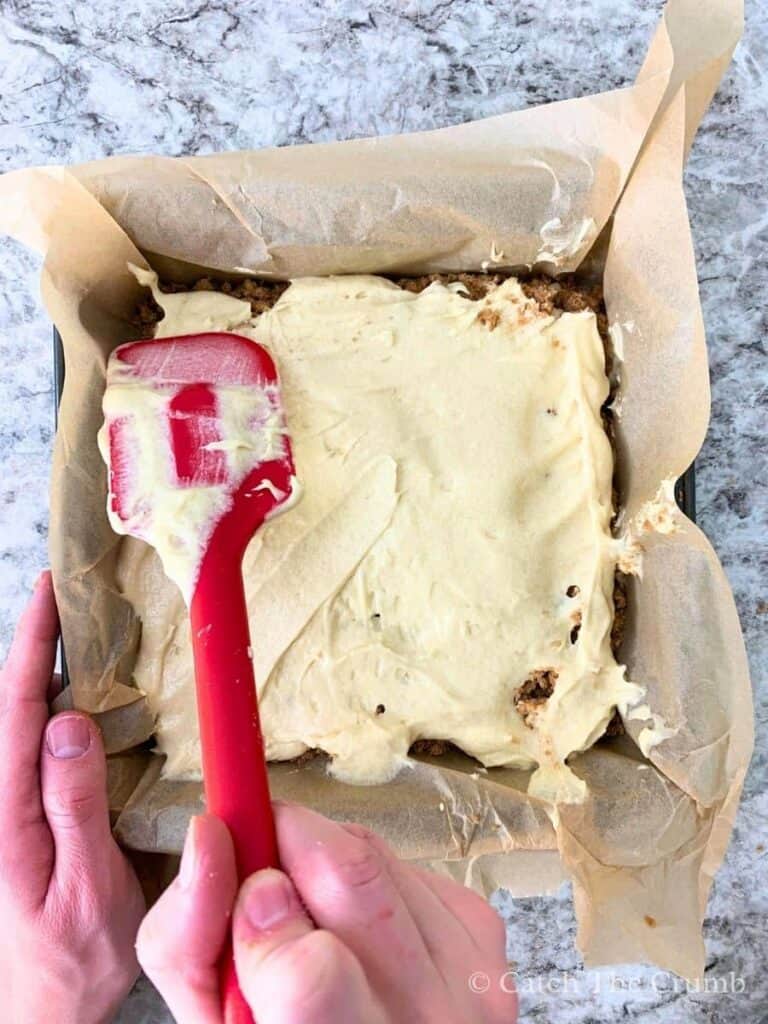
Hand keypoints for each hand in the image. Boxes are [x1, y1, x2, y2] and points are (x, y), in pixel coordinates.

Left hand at [0, 572, 145, 1023]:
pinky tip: (79, 692)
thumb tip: (67, 722)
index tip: (50, 592)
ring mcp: (8, 808)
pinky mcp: (22, 816)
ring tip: (77, 625)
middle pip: (9, 703)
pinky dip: (51, 704)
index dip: (31, 645)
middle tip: (71, 592)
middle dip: (34, 641)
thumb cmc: (74, 957)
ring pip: (19, 721)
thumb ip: (73, 805)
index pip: (14, 710)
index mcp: (6, 813)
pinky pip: (33, 745)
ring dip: (42, 667)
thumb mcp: (85, 887)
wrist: (47, 1007)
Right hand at [138, 804, 516, 1023]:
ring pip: (375, 852)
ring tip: (306, 911)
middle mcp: (426, 1019)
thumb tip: (210, 834)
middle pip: (356, 878)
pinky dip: (366, 876)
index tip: (239, 872)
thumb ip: (190, 943)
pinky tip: (356, 924)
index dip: (263, 906)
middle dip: (289, 842)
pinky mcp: (482, 929)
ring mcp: (469, 971)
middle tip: (257, 865)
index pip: (311, 973)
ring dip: (323, 860)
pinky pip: (407, 864)